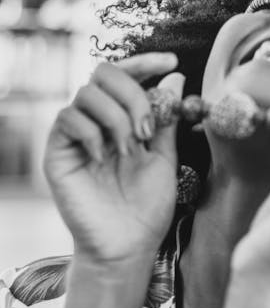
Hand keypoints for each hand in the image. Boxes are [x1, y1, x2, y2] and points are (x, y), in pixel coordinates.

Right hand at [44, 53, 183, 264]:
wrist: (127, 245)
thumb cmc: (147, 207)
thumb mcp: (165, 158)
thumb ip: (165, 118)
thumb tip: (175, 77)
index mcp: (124, 119)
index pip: (127, 76)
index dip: (147, 62)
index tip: (172, 62)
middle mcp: (97, 121)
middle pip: (104, 73)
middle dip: (132, 94)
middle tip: (147, 130)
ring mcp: (76, 135)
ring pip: (87, 93)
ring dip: (116, 117)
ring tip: (129, 150)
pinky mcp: (57, 151)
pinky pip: (68, 118)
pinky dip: (92, 132)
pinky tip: (104, 158)